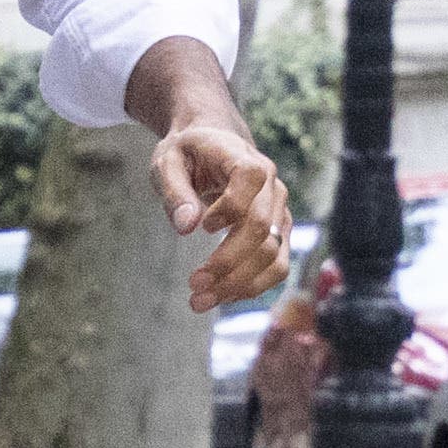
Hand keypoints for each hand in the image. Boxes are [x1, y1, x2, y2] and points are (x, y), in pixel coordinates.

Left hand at [155, 121, 291, 313]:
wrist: (213, 146)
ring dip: (240, 285)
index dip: (229, 208)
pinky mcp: (279, 233)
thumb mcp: (167, 162)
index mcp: (245, 159)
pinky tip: (220, 296)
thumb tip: (187, 227)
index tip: (203, 226)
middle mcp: (272, 186)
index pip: (251, 181)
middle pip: (262, 230)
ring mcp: (280, 211)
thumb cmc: (187, 154)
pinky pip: (276, 266)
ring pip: (274, 256)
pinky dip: (251, 287)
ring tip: (200, 301)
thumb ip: (175, 191)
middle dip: (228, 263)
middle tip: (193, 285)